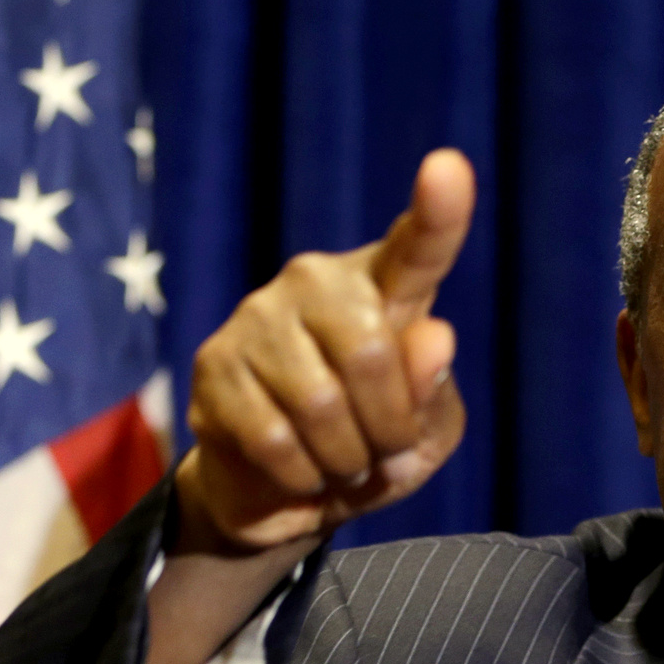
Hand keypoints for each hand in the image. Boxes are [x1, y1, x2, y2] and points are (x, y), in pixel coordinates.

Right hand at [177, 148, 475, 551]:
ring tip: (345, 463)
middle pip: (373, 355)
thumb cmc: (376, 449)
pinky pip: (274, 438)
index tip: (450, 168)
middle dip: (390, 429)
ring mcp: (257, 317)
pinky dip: (304, 475)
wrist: (290, 495)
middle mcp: (316, 282)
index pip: (417, 249)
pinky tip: (304, 471)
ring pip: (321, 404)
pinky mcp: (213, 364)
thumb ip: (434, 389)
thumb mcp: (427, 432)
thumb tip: (435, 338)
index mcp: (384, 287)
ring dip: (347, 459)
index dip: (439, 213)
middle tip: (385, 455)